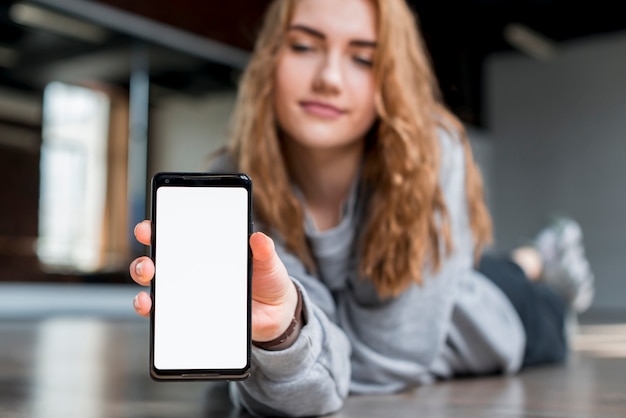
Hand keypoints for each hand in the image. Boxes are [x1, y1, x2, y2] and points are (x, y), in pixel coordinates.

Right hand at [129, 220, 298, 341]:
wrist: (276, 312)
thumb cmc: (268, 278)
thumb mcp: (269, 261)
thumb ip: (264, 250)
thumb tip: (258, 238)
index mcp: (206, 249)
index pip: (174, 234)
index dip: (155, 229)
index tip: (146, 228)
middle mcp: (189, 269)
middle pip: (156, 261)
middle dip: (144, 260)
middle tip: (149, 264)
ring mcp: (187, 293)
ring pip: (154, 287)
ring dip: (143, 286)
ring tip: (149, 285)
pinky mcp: (191, 315)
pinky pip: (165, 314)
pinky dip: (155, 312)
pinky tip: (156, 310)